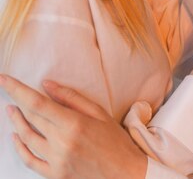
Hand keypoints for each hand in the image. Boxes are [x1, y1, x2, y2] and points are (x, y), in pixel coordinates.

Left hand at [0, 76, 146, 178]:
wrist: (124, 173)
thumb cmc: (114, 140)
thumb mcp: (98, 112)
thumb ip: (71, 97)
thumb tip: (46, 84)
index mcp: (73, 123)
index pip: (37, 103)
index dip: (18, 90)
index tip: (5, 79)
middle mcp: (61, 142)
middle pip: (30, 118)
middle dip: (16, 102)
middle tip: (9, 90)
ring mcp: (56, 161)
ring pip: (26, 138)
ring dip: (15, 122)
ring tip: (11, 111)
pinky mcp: (55, 175)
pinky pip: (30, 160)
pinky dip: (20, 148)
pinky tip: (16, 137)